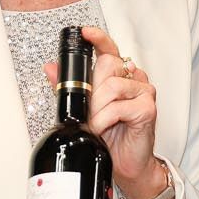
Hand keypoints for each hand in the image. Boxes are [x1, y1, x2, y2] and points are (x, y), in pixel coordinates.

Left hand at [44, 26, 158, 197]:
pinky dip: (105, 119)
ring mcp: (143, 92)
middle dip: (90, 91)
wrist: (126, 165)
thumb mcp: (85, 110)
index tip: (85, 33)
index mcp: (119, 76)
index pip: (110, 50)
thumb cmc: (111, 137)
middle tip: (87, 110)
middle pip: (107, 65)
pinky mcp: (148, 108)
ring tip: (94, 123)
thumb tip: (50, 68)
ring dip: (96, 108)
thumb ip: (69, 88)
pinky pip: (118, 106)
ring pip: (112, 86)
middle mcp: (133, 80)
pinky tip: (103, 127)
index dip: (98, 39)